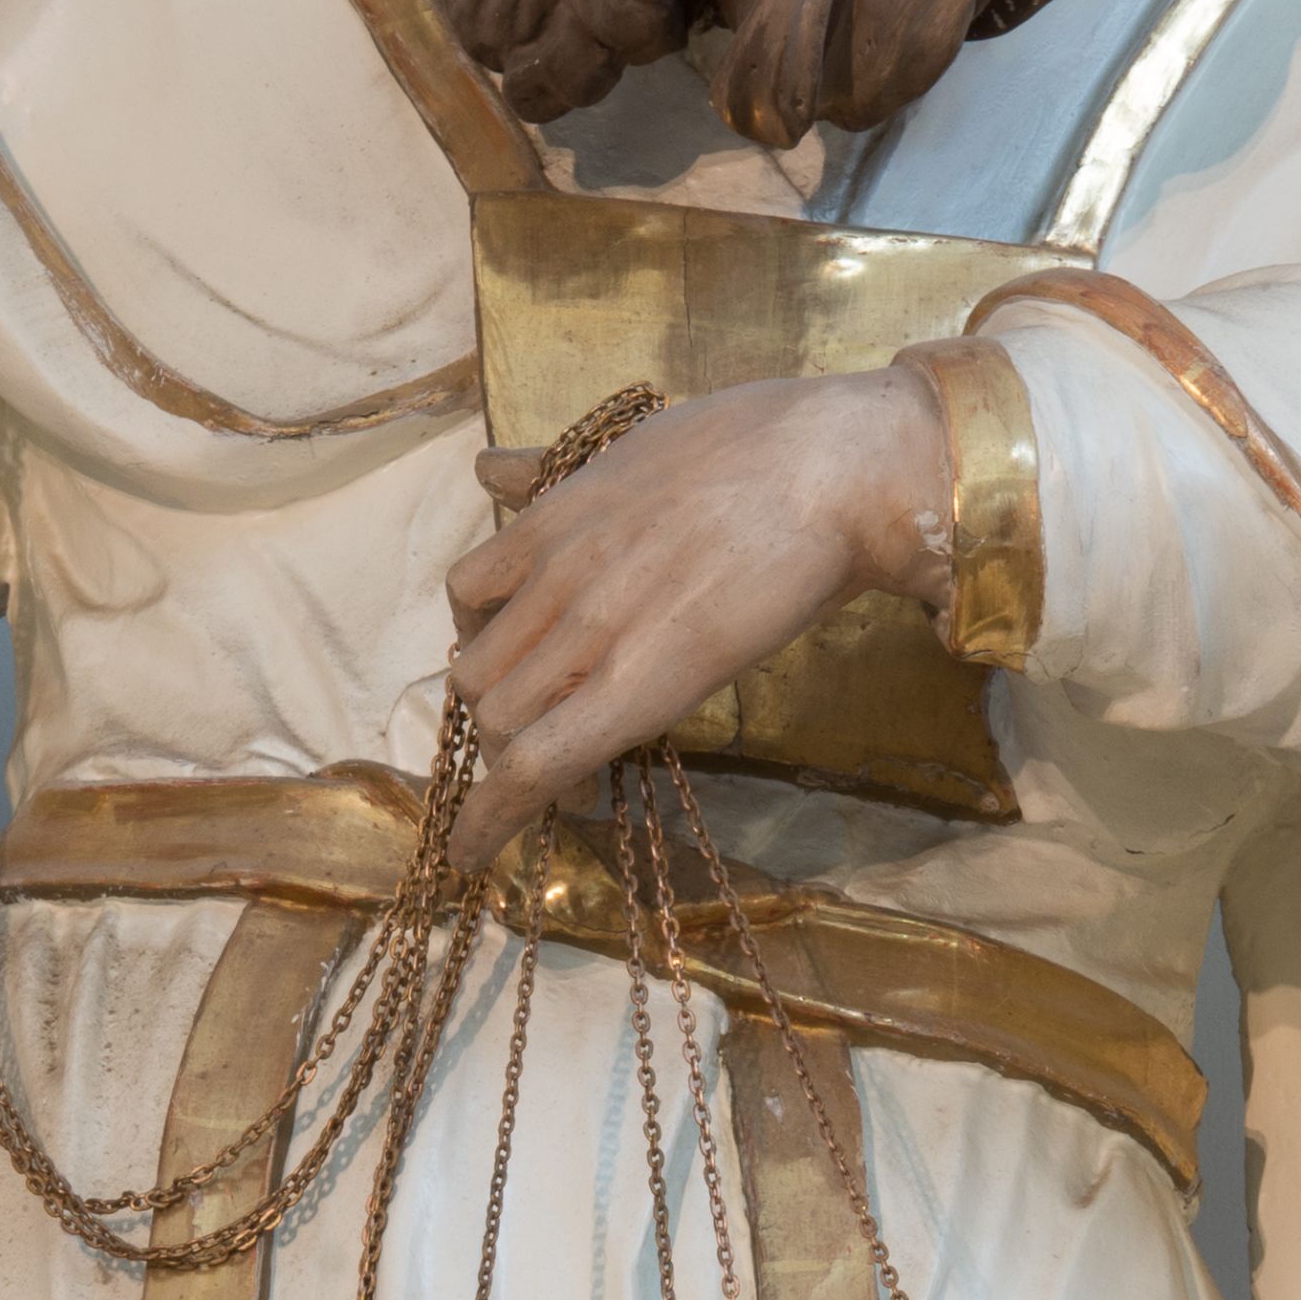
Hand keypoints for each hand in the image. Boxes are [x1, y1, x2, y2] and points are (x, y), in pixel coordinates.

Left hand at [448, 364, 950, 864]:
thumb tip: (493, 467)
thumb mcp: (635, 445)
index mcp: (554, 517)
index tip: (509, 671)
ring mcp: (590, 631)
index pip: (468, 593)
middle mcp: (555, 575)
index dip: (480, 643)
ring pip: (498, 720)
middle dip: (499, 708)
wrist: (832, 470)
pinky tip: (469, 854)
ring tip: (564, 773)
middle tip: (553, 728)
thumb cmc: (763, 450)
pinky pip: (534, 764)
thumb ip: (555, 471)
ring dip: (515, 754)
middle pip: (475, 669)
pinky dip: (491, 818)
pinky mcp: (636, 688)